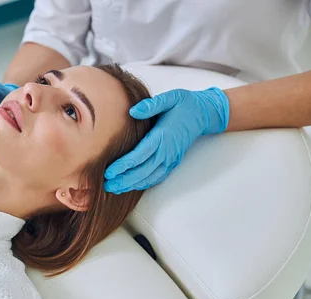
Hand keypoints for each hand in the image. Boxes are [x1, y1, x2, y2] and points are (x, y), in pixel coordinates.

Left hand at [104, 87, 229, 193]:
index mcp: (162, 136)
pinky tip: (131, 186)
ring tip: (114, 189)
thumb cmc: (184, 104)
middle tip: (106, 186)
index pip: (139, 156)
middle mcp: (166, 151)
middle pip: (142, 171)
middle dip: (123, 180)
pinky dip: (144, 184)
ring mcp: (170, 159)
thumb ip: (151, 105)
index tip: (109, 172)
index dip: (123, 166)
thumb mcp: (170, 98)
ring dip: (132, 185)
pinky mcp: (173, 162)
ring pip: (149, 177)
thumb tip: (133, 112)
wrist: (204, 113)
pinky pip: (157, 177)